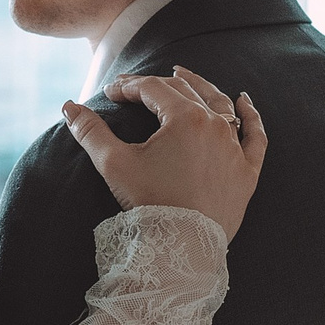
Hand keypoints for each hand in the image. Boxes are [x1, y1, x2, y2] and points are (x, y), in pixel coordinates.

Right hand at [62, 67, 268, 241]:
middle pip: (185, 91)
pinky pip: (255, 137)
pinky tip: (245, 101)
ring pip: (221, 105)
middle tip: (136, 86)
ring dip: (203, 86)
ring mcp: (235, 148)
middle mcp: (215, 126)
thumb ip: (90, 132)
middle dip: (157, 84)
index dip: (129, 86)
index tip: (110, 92)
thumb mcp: (114, 164)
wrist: (183, 249)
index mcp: (185, 119)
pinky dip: (251, 117)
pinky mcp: (247, 171)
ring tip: (185, 75)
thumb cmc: (150, 204)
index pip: (153, 89)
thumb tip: (69, 106)